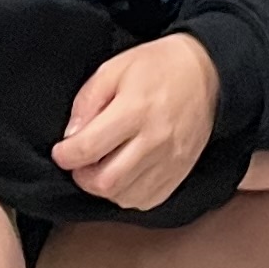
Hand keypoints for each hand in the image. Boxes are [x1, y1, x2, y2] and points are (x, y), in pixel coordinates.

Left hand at [53, 33, 220, 210]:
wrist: (208, 73)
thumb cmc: (158, 67)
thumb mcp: (114, 68)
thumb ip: (88, 100)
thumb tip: (71, 136)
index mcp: (135, 110)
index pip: (89, 148)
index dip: (66, 155)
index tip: (61, 152)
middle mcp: (155, 141)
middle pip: (106, 181)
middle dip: (83, 177)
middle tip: (80, 162)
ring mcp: (170, 161)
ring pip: (125, 196)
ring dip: (105, 187)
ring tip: (102, 167)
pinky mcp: (180, 172)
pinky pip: (147, 200)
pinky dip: (129, 194)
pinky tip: (125, 174)